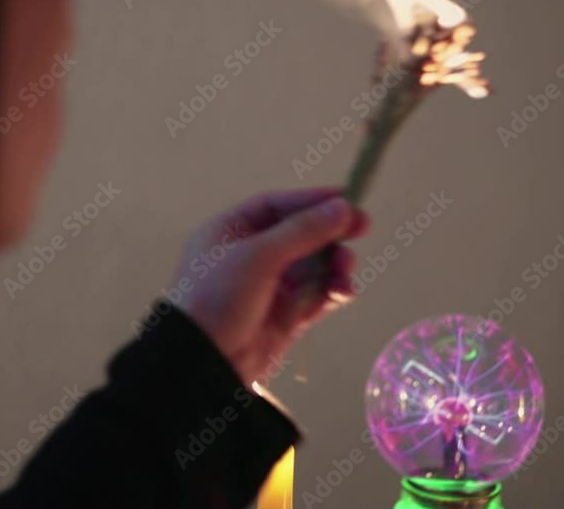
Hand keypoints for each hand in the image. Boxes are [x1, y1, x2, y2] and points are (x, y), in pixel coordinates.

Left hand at [172, 188, 369, 384]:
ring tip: (345, 268)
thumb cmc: (218, 297)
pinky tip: (343, 290)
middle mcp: (249, 256)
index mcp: (230, 232)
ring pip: (313, 266)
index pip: (277, 207)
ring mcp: (268, 288)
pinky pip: (316, 296)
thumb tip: (343, 207)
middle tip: (362, 228)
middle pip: (300, 235)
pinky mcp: (284, 317)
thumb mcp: (257, 256)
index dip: (312, 200)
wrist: (201, 365)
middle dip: (330, 233)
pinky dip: (332, 290)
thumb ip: (303, 231)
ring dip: (334, 263)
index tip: (348, 198)